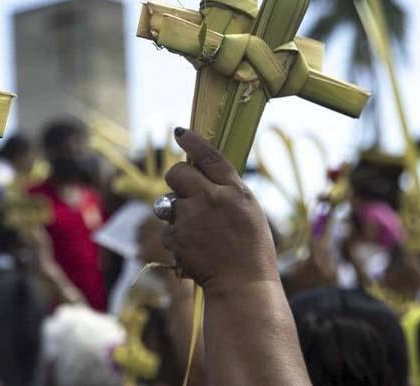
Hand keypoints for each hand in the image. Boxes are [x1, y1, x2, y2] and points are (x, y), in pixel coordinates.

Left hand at [162, 128, 277, 292]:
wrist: (242, 286)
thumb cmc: (252, 250)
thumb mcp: (249, 211)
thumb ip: (226, 190)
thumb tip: (201, 172)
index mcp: (234, 191)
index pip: (210, 156)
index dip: (193, 142)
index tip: (180, 133)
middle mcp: (210, 200)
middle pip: (177, 173)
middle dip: (177, 178)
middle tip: (186, 191)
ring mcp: (190, 219)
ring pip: (167, 202)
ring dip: (176, 212)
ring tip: (196, 230)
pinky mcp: (176, 238)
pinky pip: (167, 229)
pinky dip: (176, 236)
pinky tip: (194, 248)